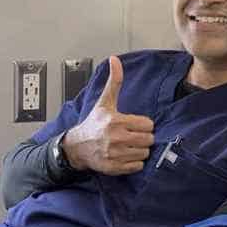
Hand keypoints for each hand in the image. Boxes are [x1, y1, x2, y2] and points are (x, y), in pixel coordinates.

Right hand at [62, 56, 154, 174]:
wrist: (77, 147)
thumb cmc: (94, 123)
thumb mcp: (104, 102)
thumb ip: (114, 81)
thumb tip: (115, 59)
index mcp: (116, 121)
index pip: (148, 125)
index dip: (143, 124)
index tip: (133, 125)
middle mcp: (116, 138)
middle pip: (149, 140)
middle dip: (143, 138)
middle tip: (132, 136)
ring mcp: (115, 154)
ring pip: (144, 153)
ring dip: (139, 150)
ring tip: (128, 146)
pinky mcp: (114, 167)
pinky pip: (137, 166)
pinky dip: (134, 163)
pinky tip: (125, 156)